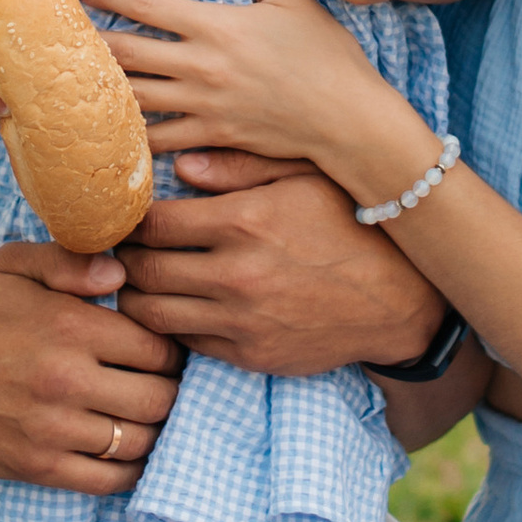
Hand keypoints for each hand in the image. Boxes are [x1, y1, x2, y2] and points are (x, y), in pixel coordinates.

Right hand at [0, 239, 180, 491]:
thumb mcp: (13, 266)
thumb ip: (71, 260)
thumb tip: (122, 273)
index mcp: (70, 326)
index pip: (158, 348)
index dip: (170, 350)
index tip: (162, 352)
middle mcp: (67, 379)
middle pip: (159, 398)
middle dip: (168, 391)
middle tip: (159, 385)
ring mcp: (54, 429)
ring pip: (140, 441)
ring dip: (151, 430)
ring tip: (141, 416)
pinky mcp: (39, 467)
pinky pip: (109, 480)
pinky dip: (128, 469)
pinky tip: (123, 452)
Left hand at [83, 0, 403, 175]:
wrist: (349, 119)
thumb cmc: (325, 56)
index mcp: (216, 26)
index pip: (147, 4)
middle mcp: (201, 67)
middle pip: (126, 52)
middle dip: (85, 41)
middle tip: (51, 35)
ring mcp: (202, 107)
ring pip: (132, 96)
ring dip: (95, 87)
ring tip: (62, 80)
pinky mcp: (210, 137)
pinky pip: (156, 139)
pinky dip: (125, 135)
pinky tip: (101, 131)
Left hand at [116, 147, 441, 377]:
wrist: (401, 299)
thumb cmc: (352, 225)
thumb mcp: (305, 176)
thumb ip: (240, 166)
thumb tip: (180, 168)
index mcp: (244, 222)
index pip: (153, 223)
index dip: (130, 218)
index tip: (126, 215)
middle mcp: (236, 275)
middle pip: (142, 270)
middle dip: (124, 258)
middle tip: (119, 248)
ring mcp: (241, 322)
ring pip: (153, 314)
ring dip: (136, 296)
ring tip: (138, 278)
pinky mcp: (250, 356)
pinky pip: (186, 342)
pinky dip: (172, 325)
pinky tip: (178, 305)